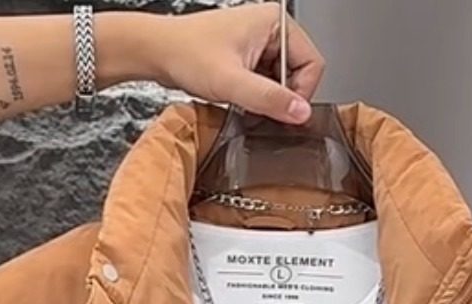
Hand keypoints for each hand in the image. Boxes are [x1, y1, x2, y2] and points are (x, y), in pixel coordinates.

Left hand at [139, 3, 325, 123]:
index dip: (301, 93)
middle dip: (281, 96)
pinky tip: (239, 98)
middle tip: (257, 104)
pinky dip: (257, 96)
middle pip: (299, 74)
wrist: (158, 52)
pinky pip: (266, 83)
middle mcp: (270, 29)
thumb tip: (300, 113)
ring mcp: (260, 43)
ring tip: (242, 98)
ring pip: (282, 82)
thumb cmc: (187, 53)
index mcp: (275, 22)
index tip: (283, 110)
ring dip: (266, 97)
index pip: (313, 63)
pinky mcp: (248, 57)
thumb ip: (270, 98)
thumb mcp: (232, 83)